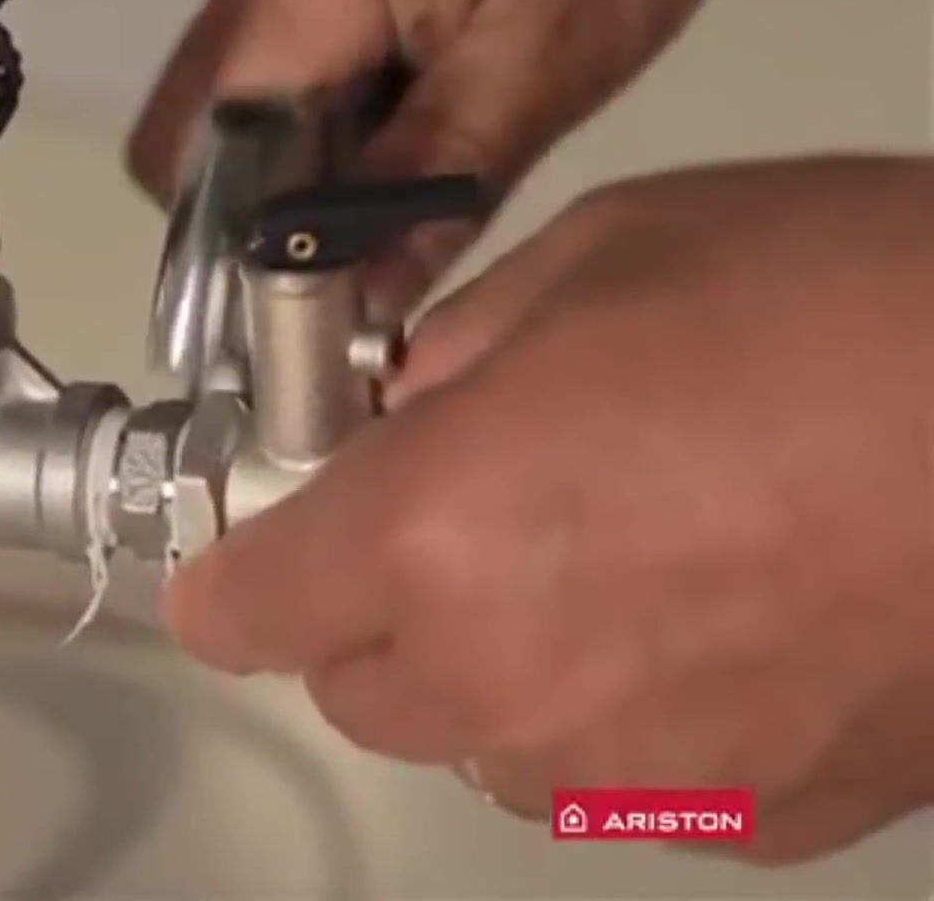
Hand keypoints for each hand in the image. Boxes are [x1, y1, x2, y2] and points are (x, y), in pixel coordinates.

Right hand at [128, 0, 778, 318]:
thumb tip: (354, 310)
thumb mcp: (553, 51)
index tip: (317, 305)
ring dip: (313, 124)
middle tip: (397, 209)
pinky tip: (418, 40)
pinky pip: (266, 11)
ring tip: (431, 105)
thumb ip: (441, 185)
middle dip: (285, 189)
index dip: (240, 249)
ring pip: (235, 70)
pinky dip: (326, 60)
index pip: (195, 160)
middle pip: (201, 120)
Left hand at [165, 157, 933, 863]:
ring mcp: (629, 776)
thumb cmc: (835, 300)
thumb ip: (459, 348)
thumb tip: (405, 408)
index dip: (247, 568)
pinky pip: (624, 778)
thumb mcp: (609, 251)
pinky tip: (736, 617)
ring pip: (485, 745)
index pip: (239, 614)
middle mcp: (505, 688)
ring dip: (507, 668)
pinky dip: (637, 714)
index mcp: (433, 539)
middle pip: (357, 690)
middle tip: (481, 508)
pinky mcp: (748, 824)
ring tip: (636, 553)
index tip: (279, 530)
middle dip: (382, 608)